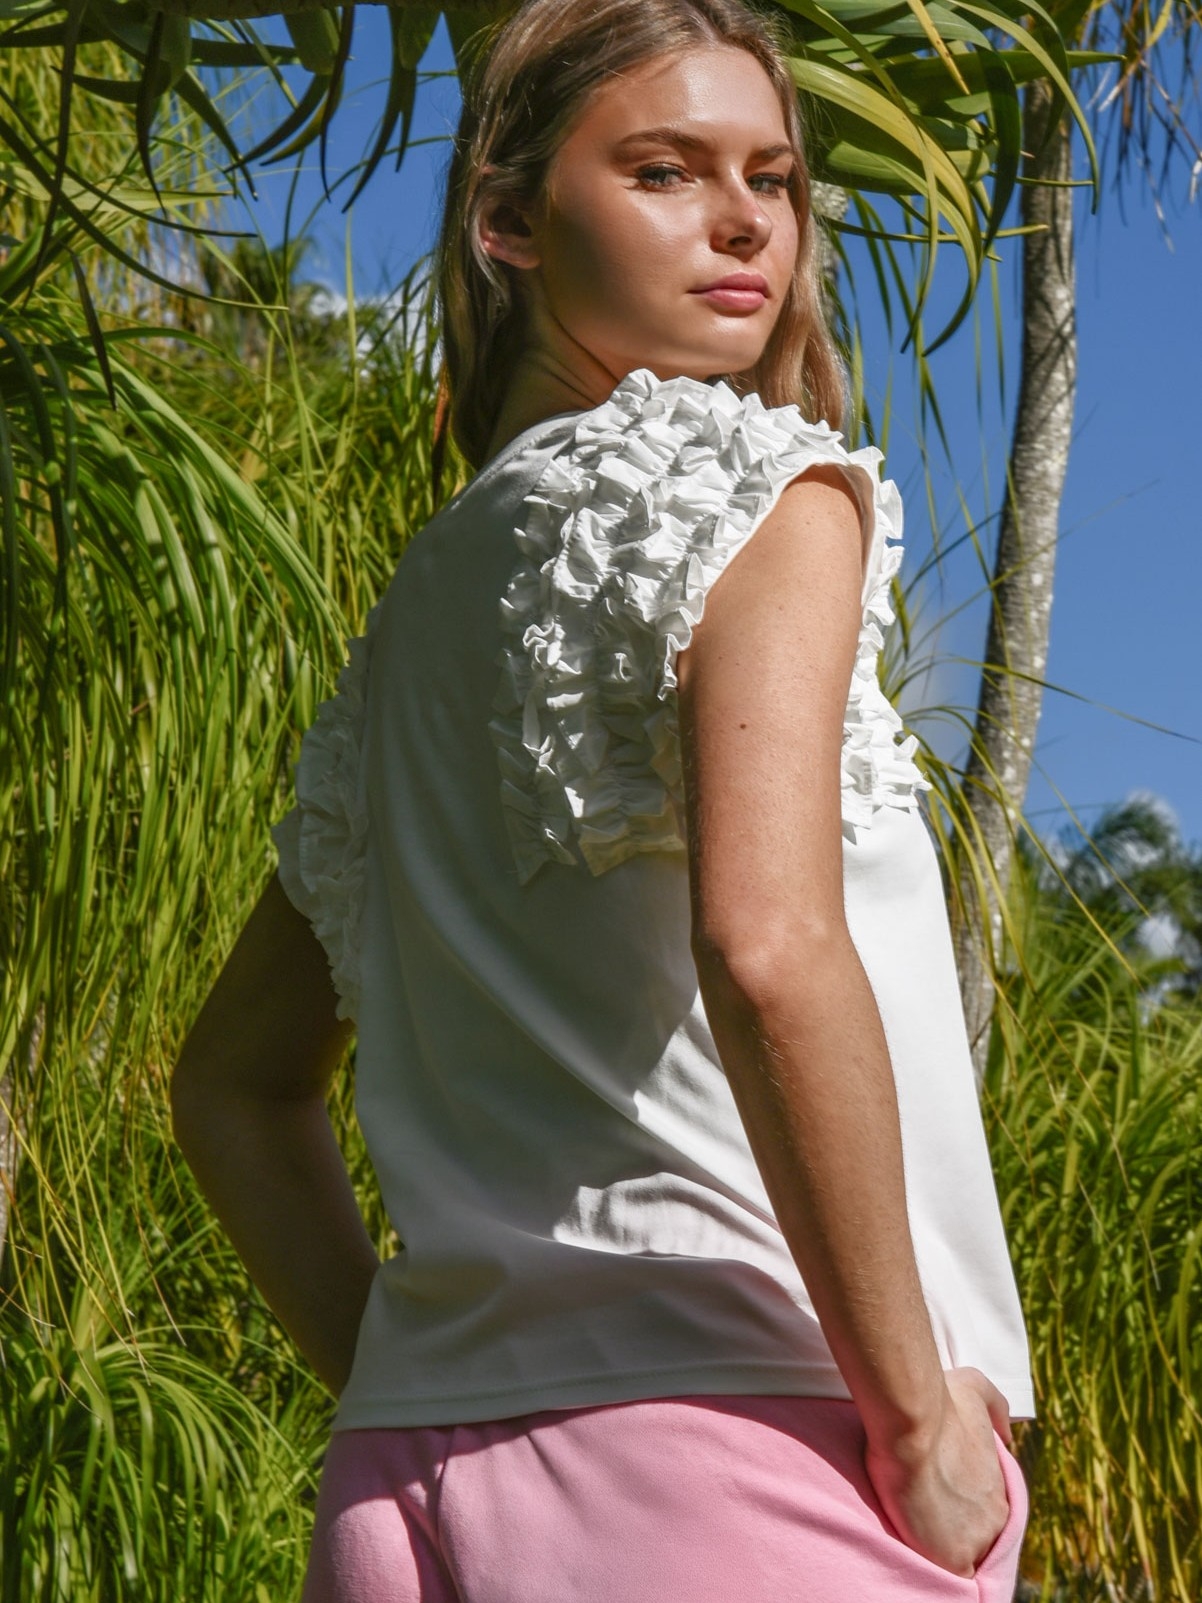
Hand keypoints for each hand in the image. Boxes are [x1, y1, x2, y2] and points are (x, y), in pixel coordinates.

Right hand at [863, 1368, 1012, 1577]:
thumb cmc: (940, 1404)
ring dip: (942, 1550)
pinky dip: (937, 1574)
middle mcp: (996, 1519)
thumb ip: (995, 1406)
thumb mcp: (975, 1389)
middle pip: (976, 1538)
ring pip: (963, 1558)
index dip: (961, 1511)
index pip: (984, 1513)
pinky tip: (918, 1556)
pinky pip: (951, 1581)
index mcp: (1000, 1489)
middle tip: (923, 1517)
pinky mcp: (954, 1559)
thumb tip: (1007, 1433)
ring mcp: (977, 1542)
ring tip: (915, 1534)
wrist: (912, 1423)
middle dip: (954, 1531)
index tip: (941, 1503)